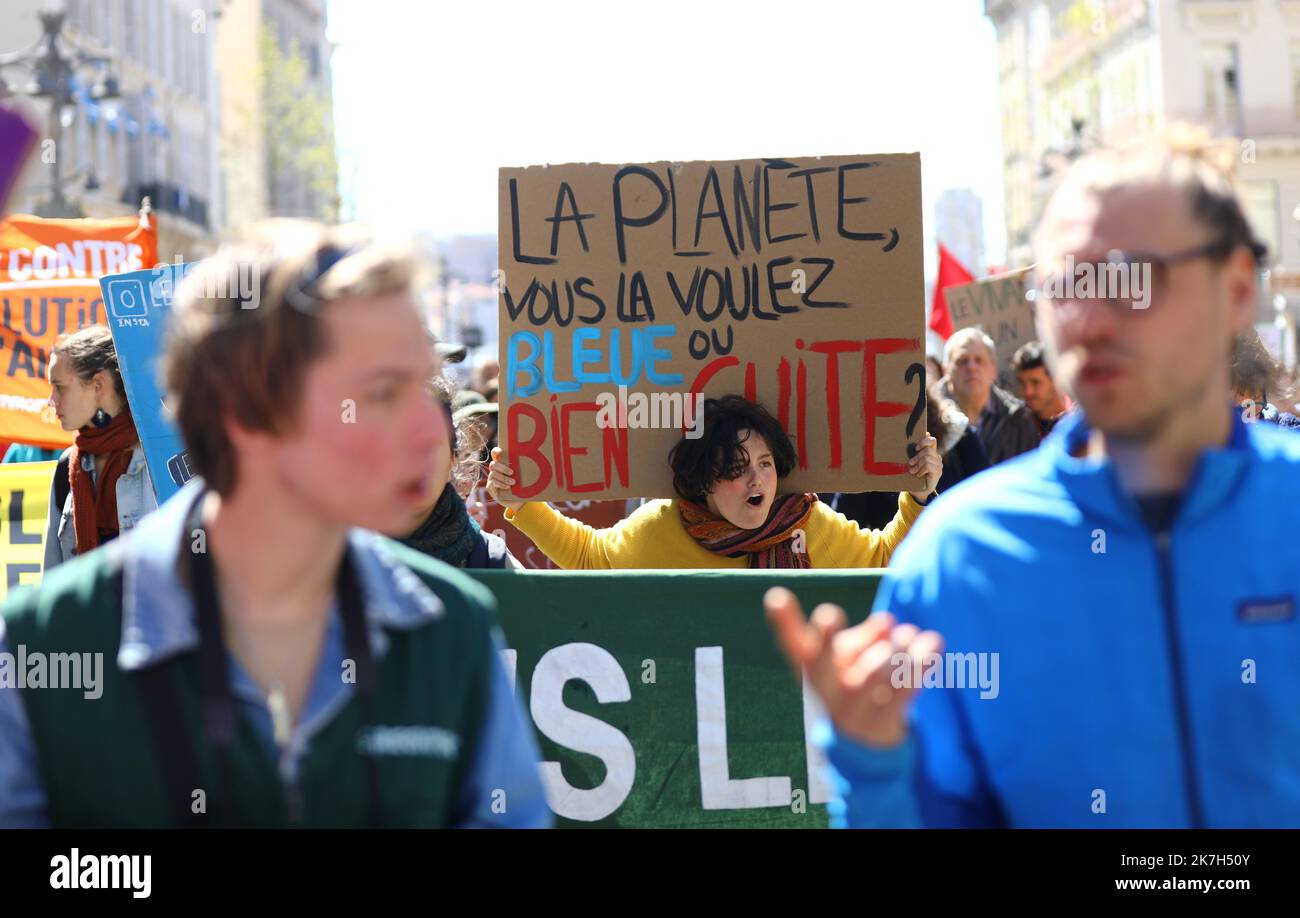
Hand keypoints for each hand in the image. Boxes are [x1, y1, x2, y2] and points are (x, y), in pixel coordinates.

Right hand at [486, 447, 525, 511]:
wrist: (518, 501)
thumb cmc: (523, 485)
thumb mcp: (524, 476)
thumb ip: (525, 469)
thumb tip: (539, 461)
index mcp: (502, 463)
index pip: (495, 453)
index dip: (496, 451)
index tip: (501, 451)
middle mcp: (495, 470)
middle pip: (493, 464)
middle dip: (502, 467)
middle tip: (512, 472)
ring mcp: (492, 478)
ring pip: (493, 474)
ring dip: (503, 478)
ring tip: (513, 482)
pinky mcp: (491, 487)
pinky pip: (493, 483)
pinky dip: (501, 485)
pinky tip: (508, 487)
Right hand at [764, 587, 943, 749]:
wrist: (866, 742)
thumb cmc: (853, 682)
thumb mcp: (847, 657)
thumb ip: (863, 635)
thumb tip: (887, 622)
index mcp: (811, 669)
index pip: (793, 643)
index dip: (782, 621)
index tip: (777, 597)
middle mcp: (825, 690)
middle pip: (821, 663)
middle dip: (829, 637)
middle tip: (856, 616)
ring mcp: (851, 710)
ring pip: (870, 672)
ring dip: (895, 647)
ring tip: (909, 634)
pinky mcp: (881, 722)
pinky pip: (903, 689)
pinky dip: (921, 662)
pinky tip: (931, 645)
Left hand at [907, 433, 940, 501]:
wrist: (919, 491)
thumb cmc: (914, 475)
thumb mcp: (913, 463)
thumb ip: (913, 453)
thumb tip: (909, 443)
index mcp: (931, 453)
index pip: (932, 441)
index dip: (924, 441)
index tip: (916, 448)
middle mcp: (936, 457)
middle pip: (928, 450)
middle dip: (917, 456)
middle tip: (910, 463)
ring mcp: (938, 464)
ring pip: (927, 458)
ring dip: (918, 465)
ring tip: (913, 471)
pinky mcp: (937, 472)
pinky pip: (928, 466)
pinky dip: (921, 470)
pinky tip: (918, 475)